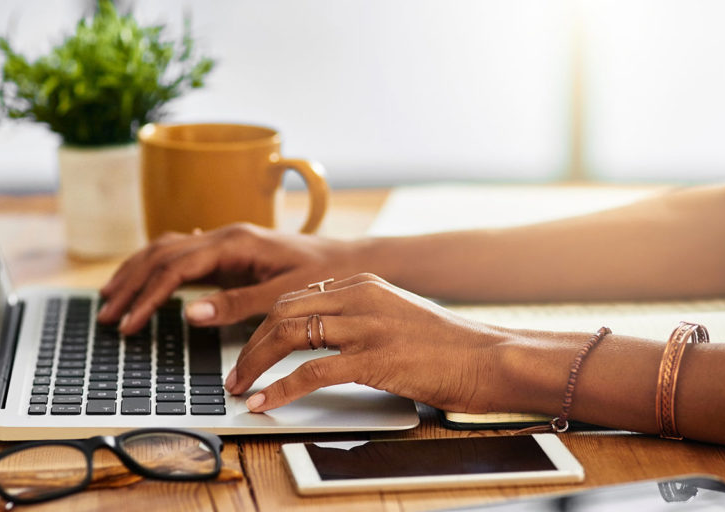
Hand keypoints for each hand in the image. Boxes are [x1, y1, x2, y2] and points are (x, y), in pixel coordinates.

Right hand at [97, 223, 365, 333]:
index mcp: (235, 242)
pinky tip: (143, 277)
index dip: (147, 297)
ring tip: (111, 298)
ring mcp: (224, 240)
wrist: (349, 260)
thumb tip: (190, 313)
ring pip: (165, 249)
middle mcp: (224, 235)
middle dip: (129, 285)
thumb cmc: (323, 275)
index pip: (175, 268)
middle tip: (106, 315)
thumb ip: (237, 304)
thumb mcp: (283, 295)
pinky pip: (181, 253)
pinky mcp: (228, 251)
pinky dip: (155, 266)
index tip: (129, 324)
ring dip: (135, 273)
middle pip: (160, 254)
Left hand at [225, 273, 508, 413]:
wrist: (489, 357)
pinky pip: (311, 372)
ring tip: (241, 387)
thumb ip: (360, 317)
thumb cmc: (448, 345)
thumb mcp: (396, 315)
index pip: (295, 298)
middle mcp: (359, 297)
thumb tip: (319, 338)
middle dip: (250, 344)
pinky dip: (280, 388)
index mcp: (362, 283)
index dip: (263, 325)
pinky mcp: (374, 357)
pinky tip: (266, 401)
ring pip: (288, 335)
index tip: (248, 348)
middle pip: (283, 312)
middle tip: (235, 372)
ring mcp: (366, 325)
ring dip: (255, 364)